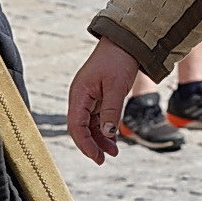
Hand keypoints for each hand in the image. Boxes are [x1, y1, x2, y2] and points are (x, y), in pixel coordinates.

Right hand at [68, 37, 139, 162]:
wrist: (126, 40)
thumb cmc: (118, 59)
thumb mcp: (116, 87)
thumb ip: (111, 112)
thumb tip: (107, 134)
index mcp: (79, 93)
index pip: (76, 126)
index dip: (85, 144)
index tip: (97, 156)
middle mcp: (80, 96)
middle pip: (80, 128)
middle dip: (92, 145)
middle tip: (104, 159)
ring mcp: (89, 96)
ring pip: (90, 125)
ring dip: (100, 139)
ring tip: (113, 152)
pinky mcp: (98, 96)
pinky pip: (98, 118)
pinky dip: (105, 129)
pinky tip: (113, 139)